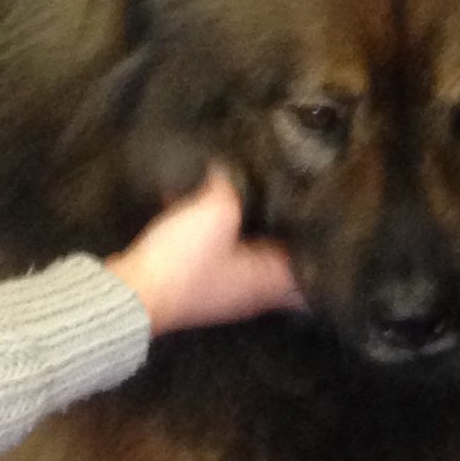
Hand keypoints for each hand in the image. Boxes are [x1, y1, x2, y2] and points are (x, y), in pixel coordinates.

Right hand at [106, 167, 303, 333]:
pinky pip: (216, 252)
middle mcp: (252, 291)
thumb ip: (233, 187)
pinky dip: (216, 233)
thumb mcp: (218, 211)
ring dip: (250, 231)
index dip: (322, 244)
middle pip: (282, 260)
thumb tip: (235, 168)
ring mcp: (223, 290)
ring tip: (254, 195)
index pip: (313, 269)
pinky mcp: (195, 283)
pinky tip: (202, 203)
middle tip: (295, 198)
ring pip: (248, 255)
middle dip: (286, 232)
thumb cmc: (186, 261)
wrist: (132, 292)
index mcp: (269, 280)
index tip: (327, 219)